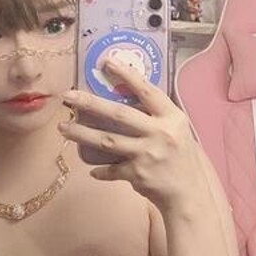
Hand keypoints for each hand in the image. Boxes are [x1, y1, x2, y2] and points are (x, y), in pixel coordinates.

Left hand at [60, 62, 201, 209]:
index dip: (128, 75)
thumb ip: (158, 117)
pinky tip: (93, 170)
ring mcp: (147, 154)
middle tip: (68, 96)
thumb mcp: (179, 131)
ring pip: (107, 140)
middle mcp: (159, 133)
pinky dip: (101, 170)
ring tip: (63, 127)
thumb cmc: (184, 159)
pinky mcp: (137, 174)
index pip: (147, 91)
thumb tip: (127, 102)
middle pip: (119, 114)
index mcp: (172, 118)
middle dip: (90, 103)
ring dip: (81, 133)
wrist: (192, 193)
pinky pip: (111, 169)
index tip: (107, 62)